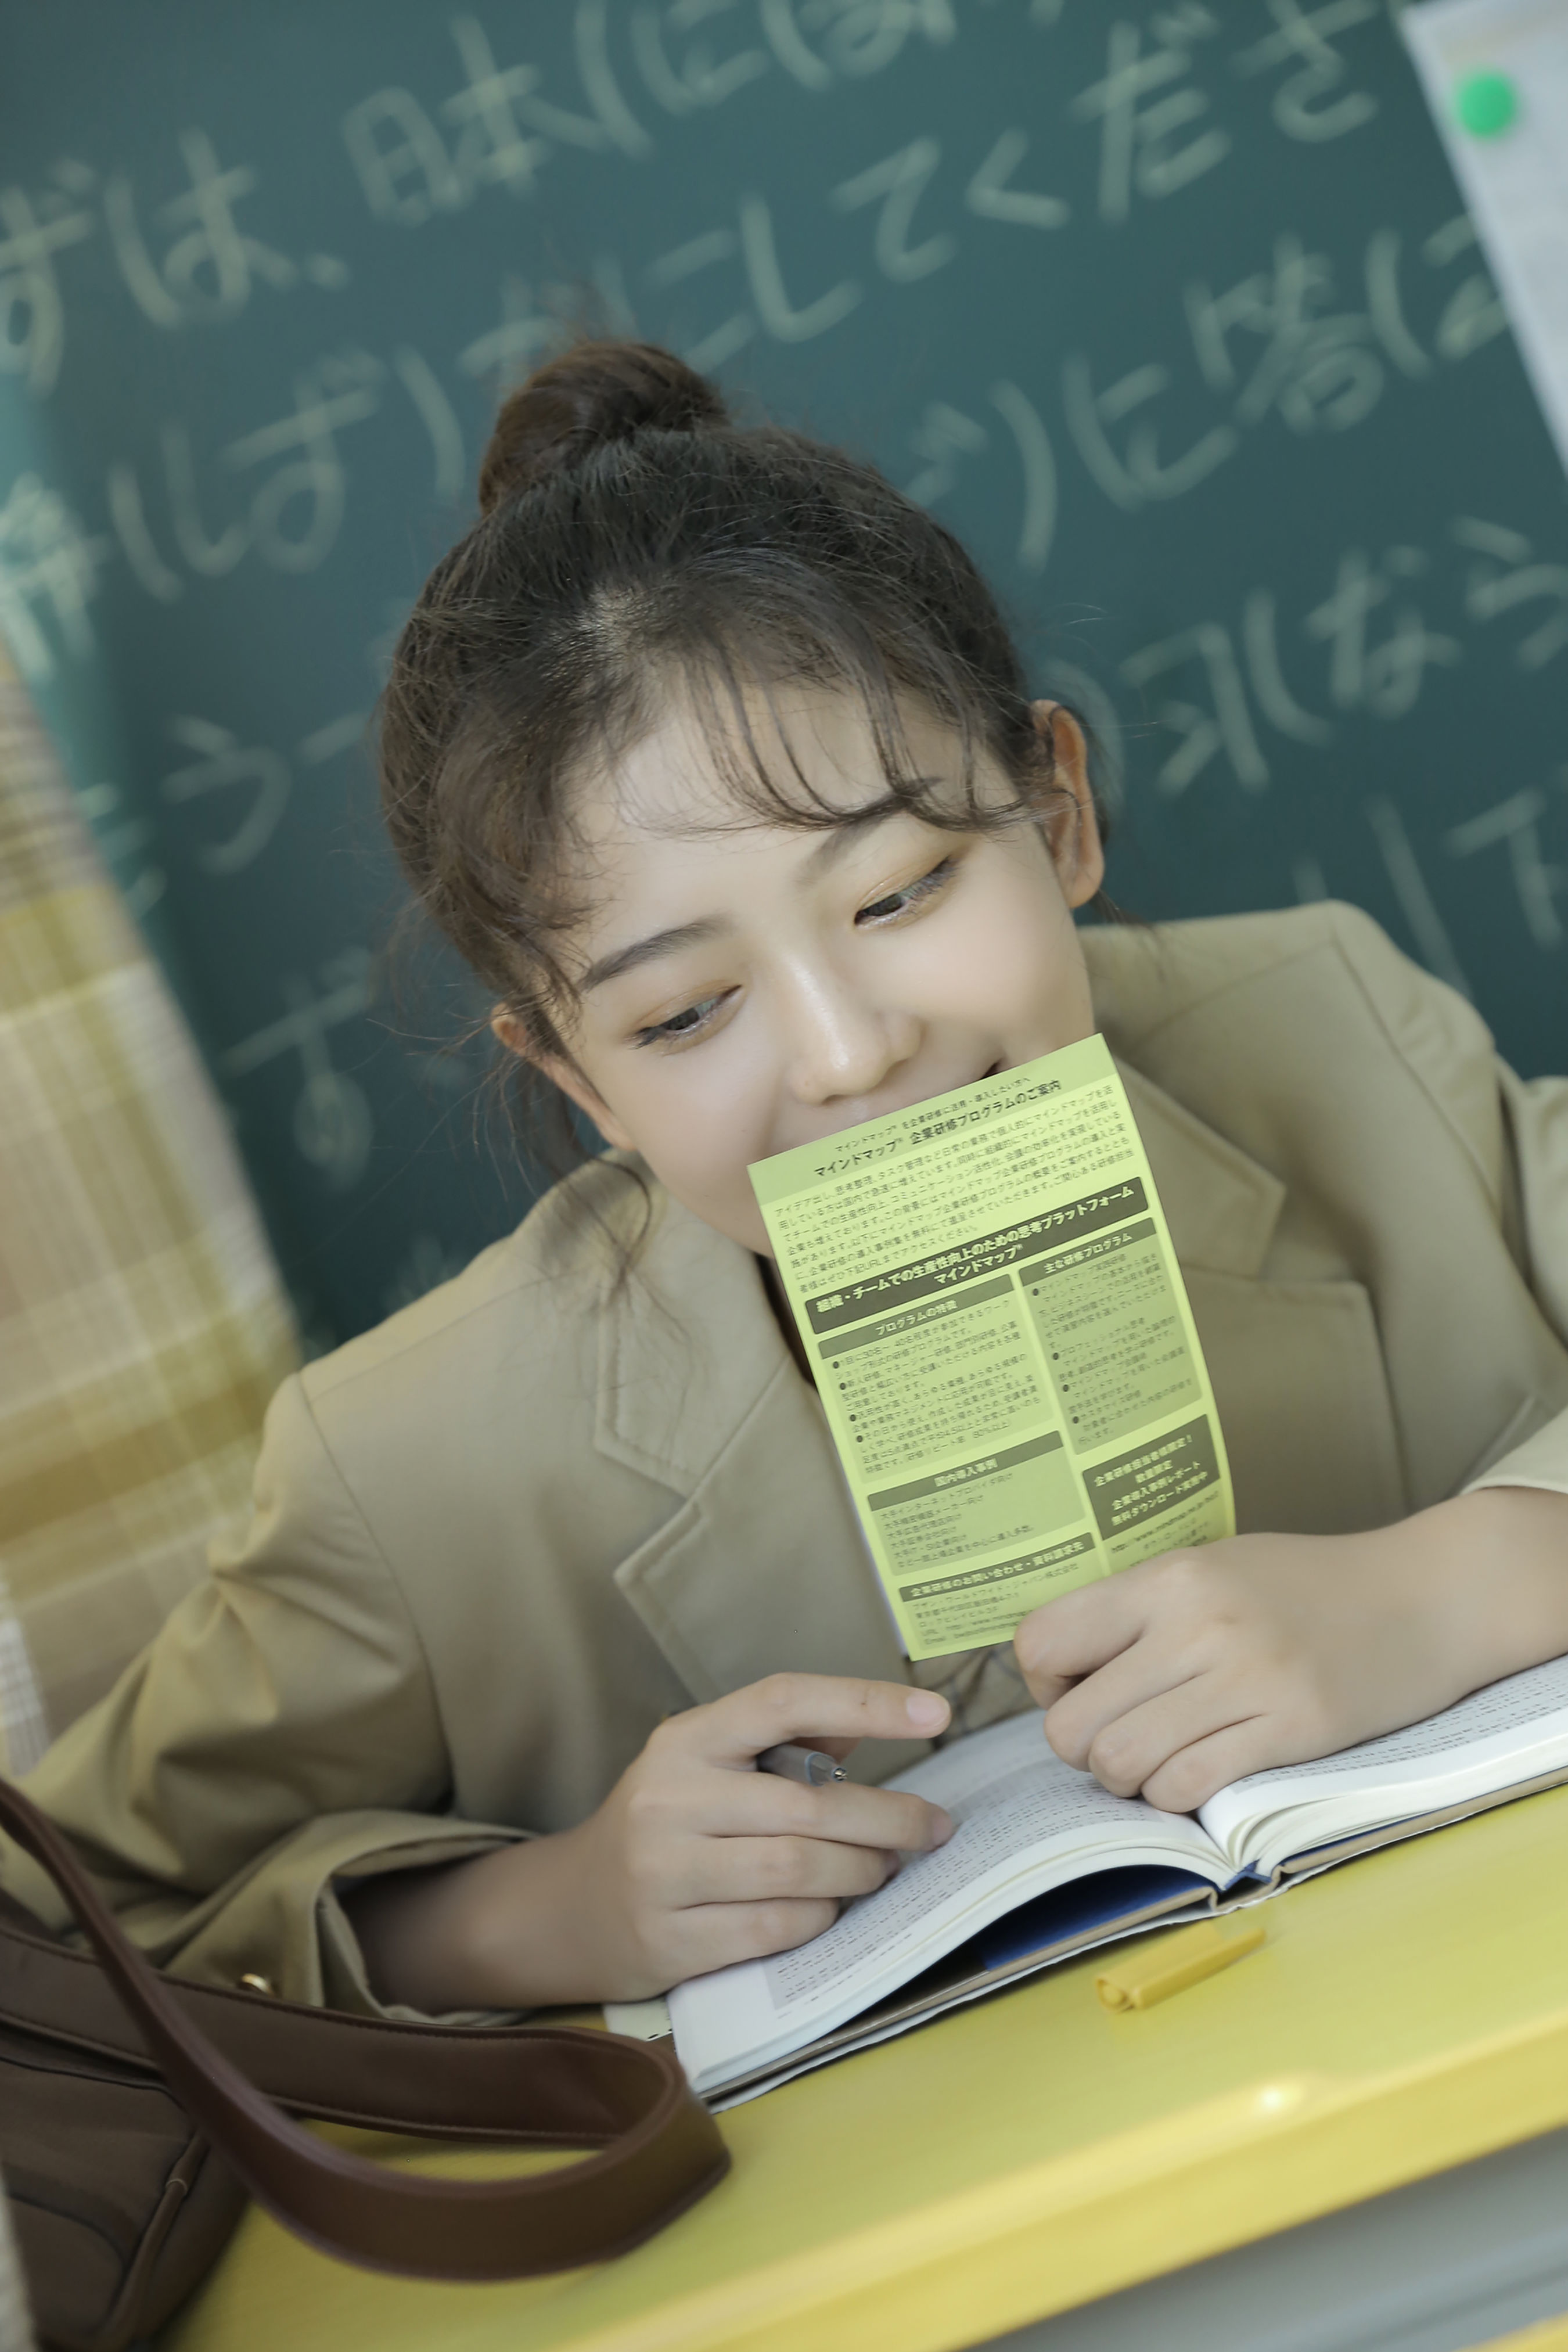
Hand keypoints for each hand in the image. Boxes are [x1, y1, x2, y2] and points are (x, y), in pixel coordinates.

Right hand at [348, 1674, 950, 2008]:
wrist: (568, 1907)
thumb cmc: (664, 1824)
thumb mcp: (707, 1765)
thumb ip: (786, 1742)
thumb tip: (874, 1720)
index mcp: (686, 1740)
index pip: (783, 1700)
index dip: (864, 1701)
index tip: (934, 1712)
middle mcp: (671, 1797)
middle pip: (810, 1805)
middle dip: (889, 1819)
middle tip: (932, 1828)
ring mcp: (665, 1871)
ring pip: (801, 1870)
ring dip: (861, 1872)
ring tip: (883, 1869)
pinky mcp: (671, 1939)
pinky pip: (776, 1928)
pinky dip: (821, 1919)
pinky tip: (831, 1909)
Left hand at [1013, 1491, 1567, 1814]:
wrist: (1421, 1598)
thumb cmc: (1306, 1585)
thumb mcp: (1211, 1567)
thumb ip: (1139, 1611)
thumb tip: (1059, 1666)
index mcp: (1167, 1578)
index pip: (1042, 1641)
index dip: (1043, 1682)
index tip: (1076, 1688)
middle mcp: (1195, 1625)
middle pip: (1071, 1724)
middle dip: (1080, 1746)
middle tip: (1119, 1734)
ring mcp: (1244, 1680)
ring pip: (1119, 1764)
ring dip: (1125, 1779)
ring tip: (1157, 1758)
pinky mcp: (1290, 1730)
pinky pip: (1185, 1787)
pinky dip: (1175, 1796)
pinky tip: (1199, 1773)